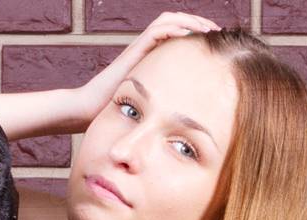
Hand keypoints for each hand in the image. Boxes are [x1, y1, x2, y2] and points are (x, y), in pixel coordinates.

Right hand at [72, 12, 223, 125]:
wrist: (89, 109)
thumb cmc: (115, 110)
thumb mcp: (147, 102)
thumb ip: (164, 99)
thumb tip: (187, 113)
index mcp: (150, 55)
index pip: (176, 31)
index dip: (196, 30)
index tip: (214, 40)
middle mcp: (145, 47)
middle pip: (174, 20)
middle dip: (198, 22)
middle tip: (217, 30)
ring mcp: (138, 47)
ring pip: (166, 20)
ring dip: (189, 21)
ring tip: (207, 29)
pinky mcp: (133, 51)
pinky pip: (156, 32)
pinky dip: (174, 29)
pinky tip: (189, 36)